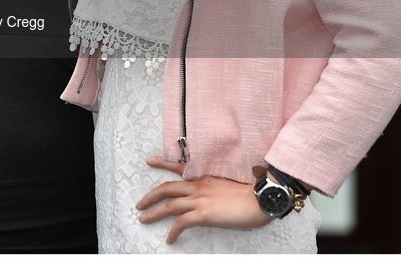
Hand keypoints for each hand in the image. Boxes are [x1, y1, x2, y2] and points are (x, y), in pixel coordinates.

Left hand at [136, 156, 272, 243]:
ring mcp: (200, 199)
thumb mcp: (227, 185)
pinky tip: (169, 238)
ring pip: (169, 205)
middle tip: (140, 203)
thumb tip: (207, 198)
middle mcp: (198, 186)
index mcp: (204, 177)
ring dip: (154, 213)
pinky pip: (182, 222)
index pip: (179, 167)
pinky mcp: (204, 214)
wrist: (260, 199)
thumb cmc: (249, 195)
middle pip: (167, 188)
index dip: (162, 163)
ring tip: (144, 219)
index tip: (150, 161)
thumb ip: (213, 188)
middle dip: (150, 196)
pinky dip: (173, 231)